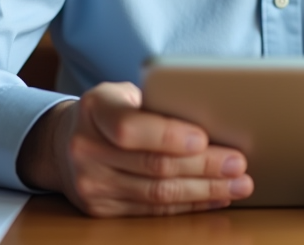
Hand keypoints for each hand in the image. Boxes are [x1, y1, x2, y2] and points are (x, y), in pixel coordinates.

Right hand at [17, 81, 253, 216]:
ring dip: (204, 190)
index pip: (130, 128)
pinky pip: (152, 210)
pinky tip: (215, 197)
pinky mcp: (100, 209)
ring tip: (238, 184)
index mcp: (94, 109)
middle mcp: (85, 148)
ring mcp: (90, 184)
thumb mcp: (123, 93)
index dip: (169, 136)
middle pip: (153, 165)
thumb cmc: (110, 111)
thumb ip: (156, 102)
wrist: (64, 141)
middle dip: (203, 166)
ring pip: (157, 193)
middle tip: (238, 163)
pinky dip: (189, 205)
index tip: (205, 138)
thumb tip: (214, 117)